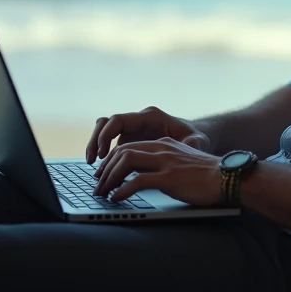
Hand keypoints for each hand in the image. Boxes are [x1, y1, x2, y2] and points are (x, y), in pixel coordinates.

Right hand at [85, 105, 209, 163]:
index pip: (119, 120)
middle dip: (95, 141)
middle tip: (92, 161)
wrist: (195, 140)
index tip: (102, 154)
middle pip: (106, 124)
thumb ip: (194, 142)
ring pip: (104, 132)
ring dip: (95, 147)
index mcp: (150, 117)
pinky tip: (105, 173)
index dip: (106, 135)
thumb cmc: (196, 138)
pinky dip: (105, 158)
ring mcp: (133, 132)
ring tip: (94, 169)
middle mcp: (138, 122)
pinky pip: (111, 146)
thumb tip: (190, 144)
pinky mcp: (131, 143)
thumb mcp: (198, 141)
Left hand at [92, 138, 222, 206]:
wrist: (230, 177)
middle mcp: (163, 149)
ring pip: (126, 161)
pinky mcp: (169, 177)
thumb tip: (149, 179)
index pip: (130, 146)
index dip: (113, 160)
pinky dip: (122, 190)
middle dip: (106, 168)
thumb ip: (168, 166)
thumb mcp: (185, 164)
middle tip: (97, 185)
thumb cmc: (211, 176)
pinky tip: (116, 199)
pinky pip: (137, 181)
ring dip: (109, 178)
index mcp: (165, 144)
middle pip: (123, 151)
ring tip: (102, 193)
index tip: (104, 174)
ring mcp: (165, 162)